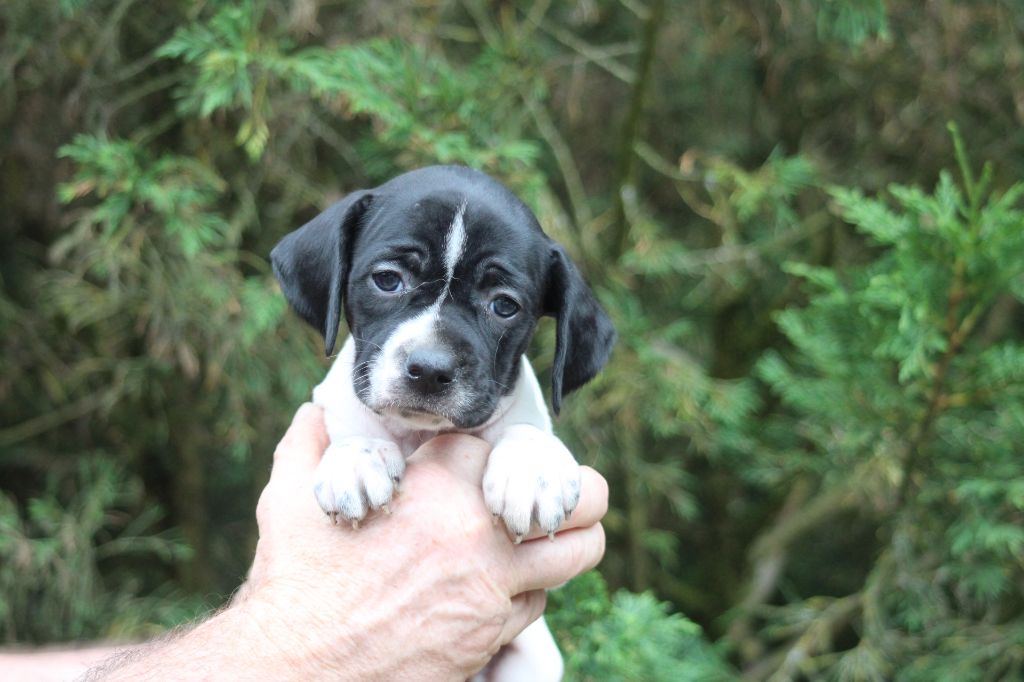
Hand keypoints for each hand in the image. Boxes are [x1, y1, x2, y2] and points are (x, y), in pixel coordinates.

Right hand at [234, 403, 607, 679]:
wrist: (301, 670)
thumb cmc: (295, 585)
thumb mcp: (288, 502)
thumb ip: (307, 447)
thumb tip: (314, 412)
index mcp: (438, 490)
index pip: (505, 446)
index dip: (500, 451)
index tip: (491, 461)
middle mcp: (479, 535)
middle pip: (579, 494)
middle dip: (577, 489)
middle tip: (561, 494)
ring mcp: (494, 587)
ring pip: (576, 552)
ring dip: (571, 540)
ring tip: (556, 535)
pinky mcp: (493, 634)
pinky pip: (538, 603)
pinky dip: (530, 590)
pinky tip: (508, 585)